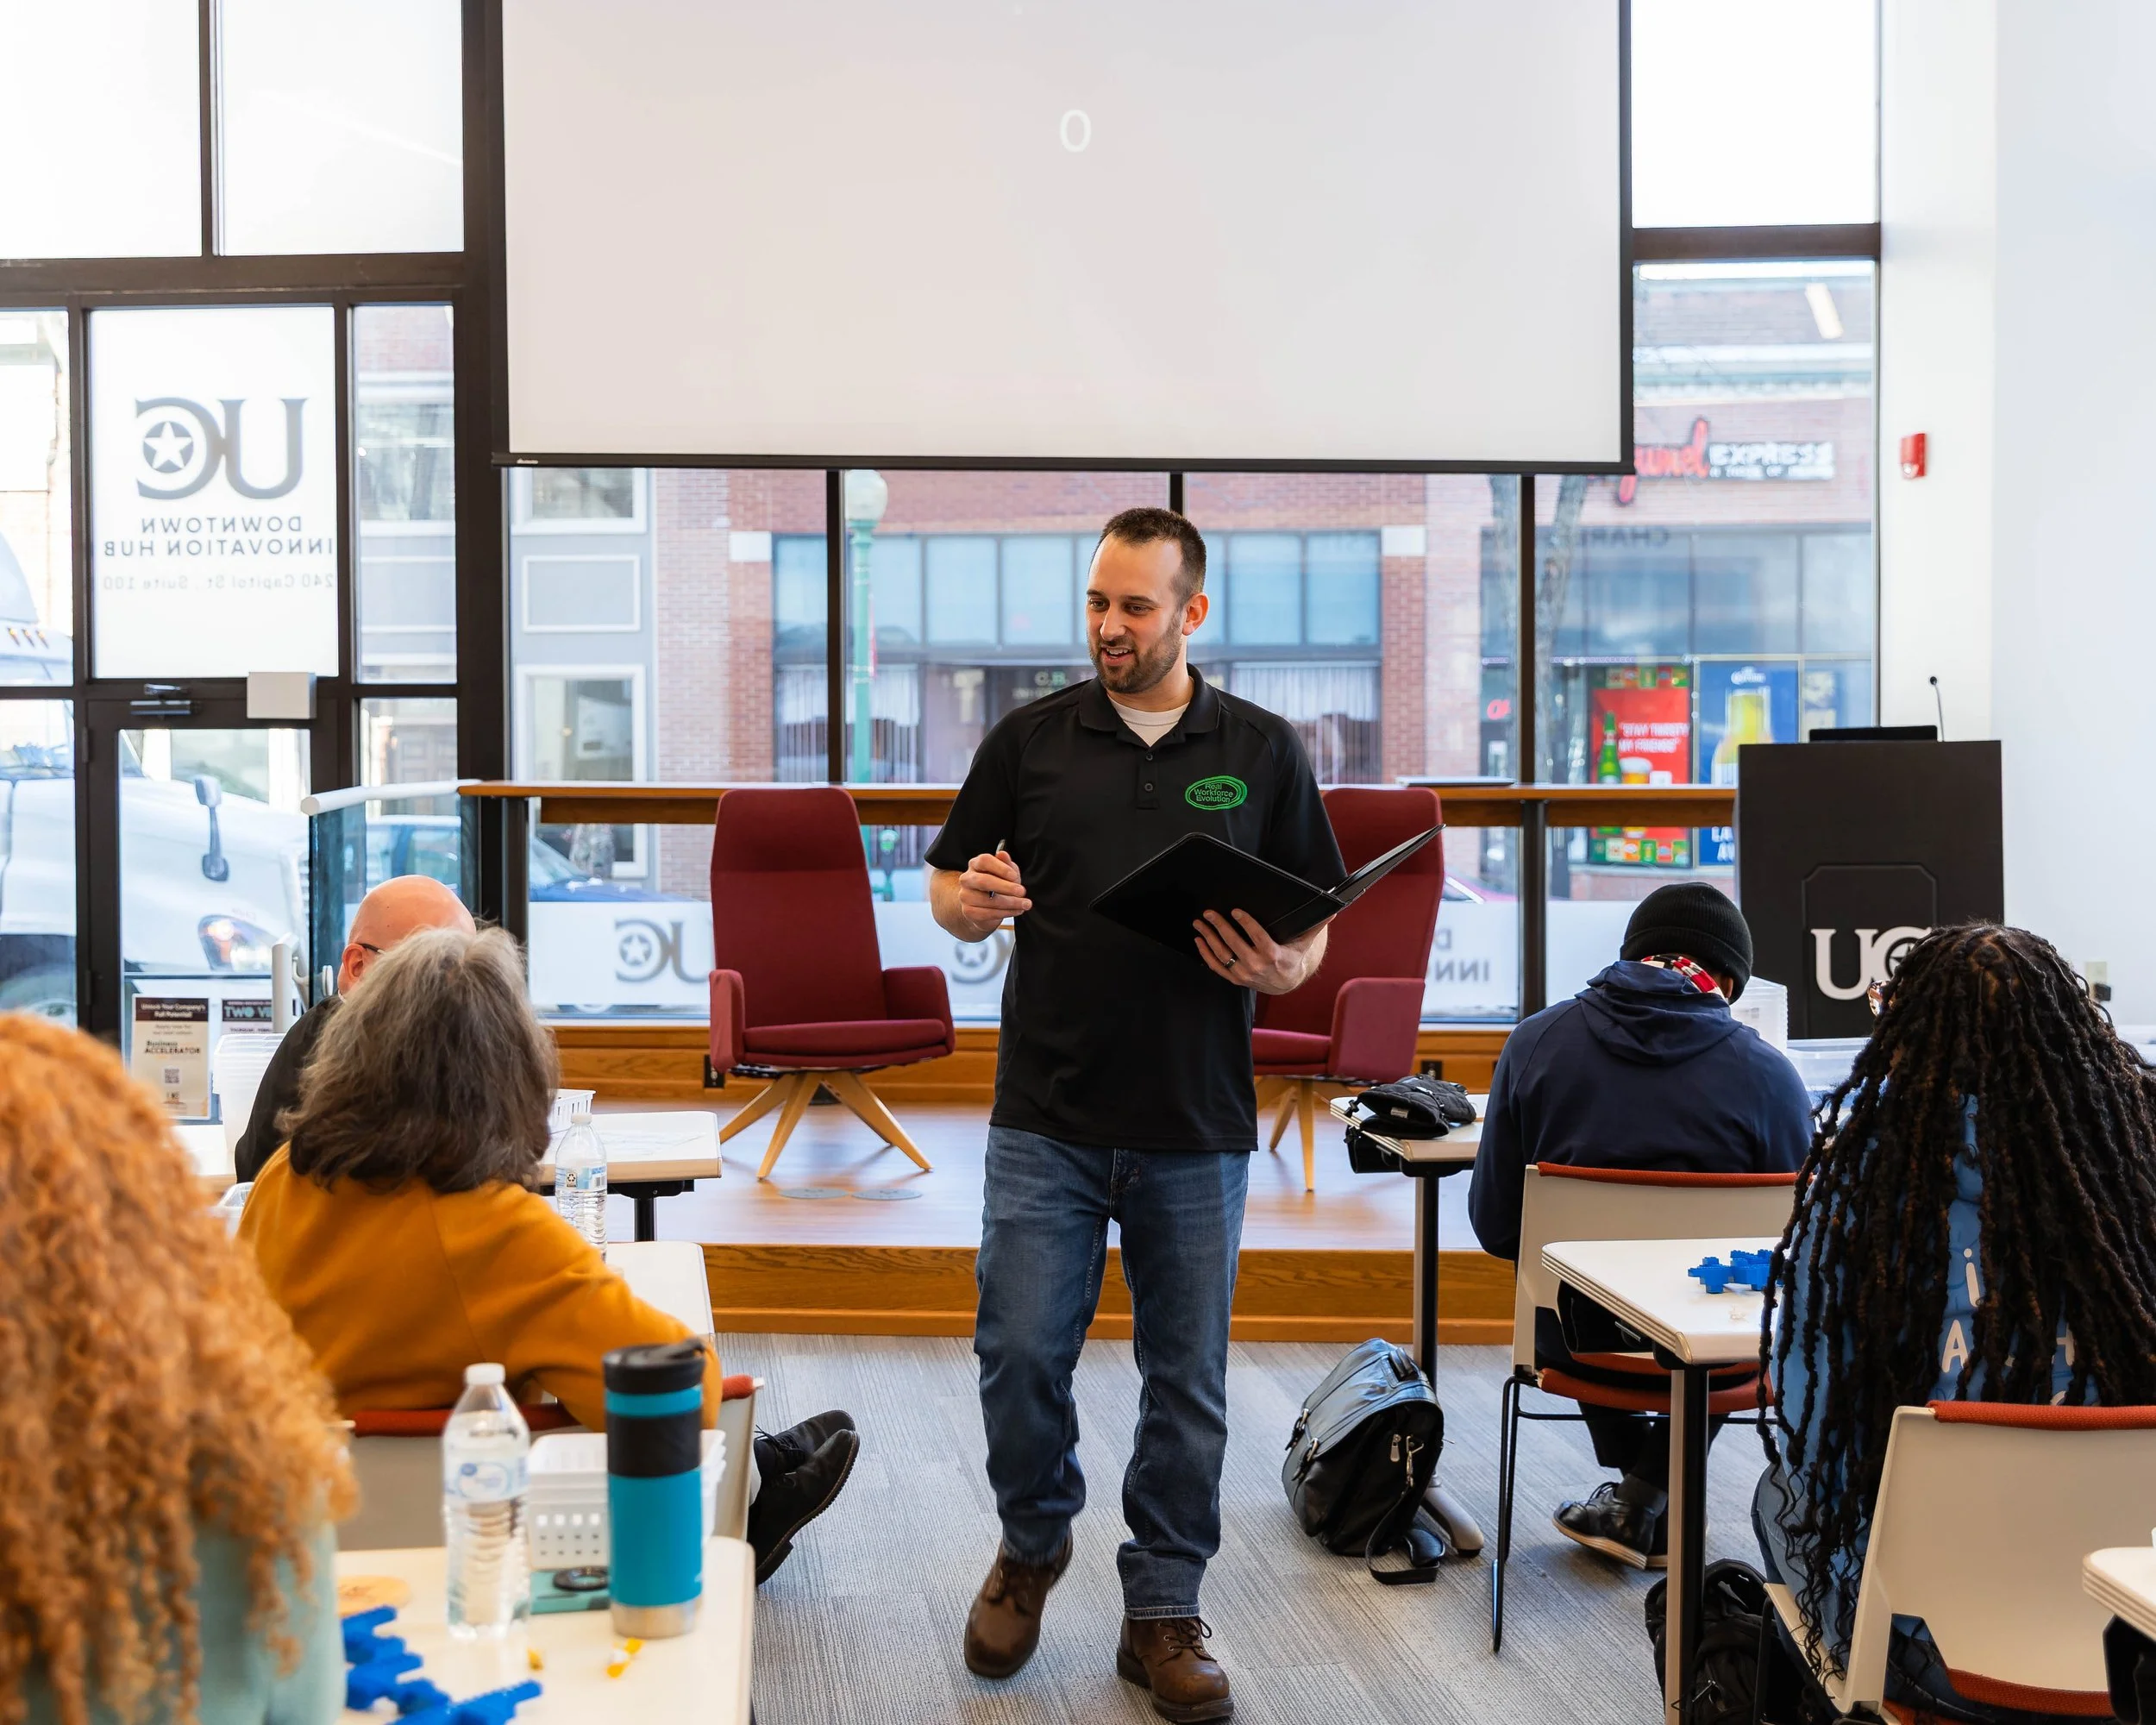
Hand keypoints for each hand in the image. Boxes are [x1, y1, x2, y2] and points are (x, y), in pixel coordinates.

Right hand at [955, 849, 1029, 933]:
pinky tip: (1017, 910)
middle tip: (1022, 891)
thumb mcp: (1006, 873)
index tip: (1014, 876)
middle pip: (983, 881)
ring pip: (988, 901)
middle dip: (1005, 887)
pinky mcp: (968, 912)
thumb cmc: (997, 886)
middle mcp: (967, 879)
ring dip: (1010, 903)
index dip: (1000, 868)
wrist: (985, 908)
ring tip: (1025, 904)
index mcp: (976, 864)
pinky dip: (1005, 913)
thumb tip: (1003, 854)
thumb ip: (1006, 863)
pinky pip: (988, 913)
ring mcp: (966, 896)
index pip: (984, 861)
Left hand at [1193, 908, 1324, 993]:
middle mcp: (1258, 966)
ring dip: (1209, 938)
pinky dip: (1206, 954)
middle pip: (1236, 945)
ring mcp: (1245, 974)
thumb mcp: (1304, 942)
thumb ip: (1315, 926)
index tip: (1236, 911)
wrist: (1284, 983)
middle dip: (1220, 927)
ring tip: (1200, 922)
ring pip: (1223, 955)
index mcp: (1274, 956)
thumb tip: (1334, 909)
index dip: (1247, 924)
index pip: (1258, 938)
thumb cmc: (1293, 956)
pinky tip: (1199, 940)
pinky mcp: (1235, 979)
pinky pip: (1217, 967)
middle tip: (1210, 912)